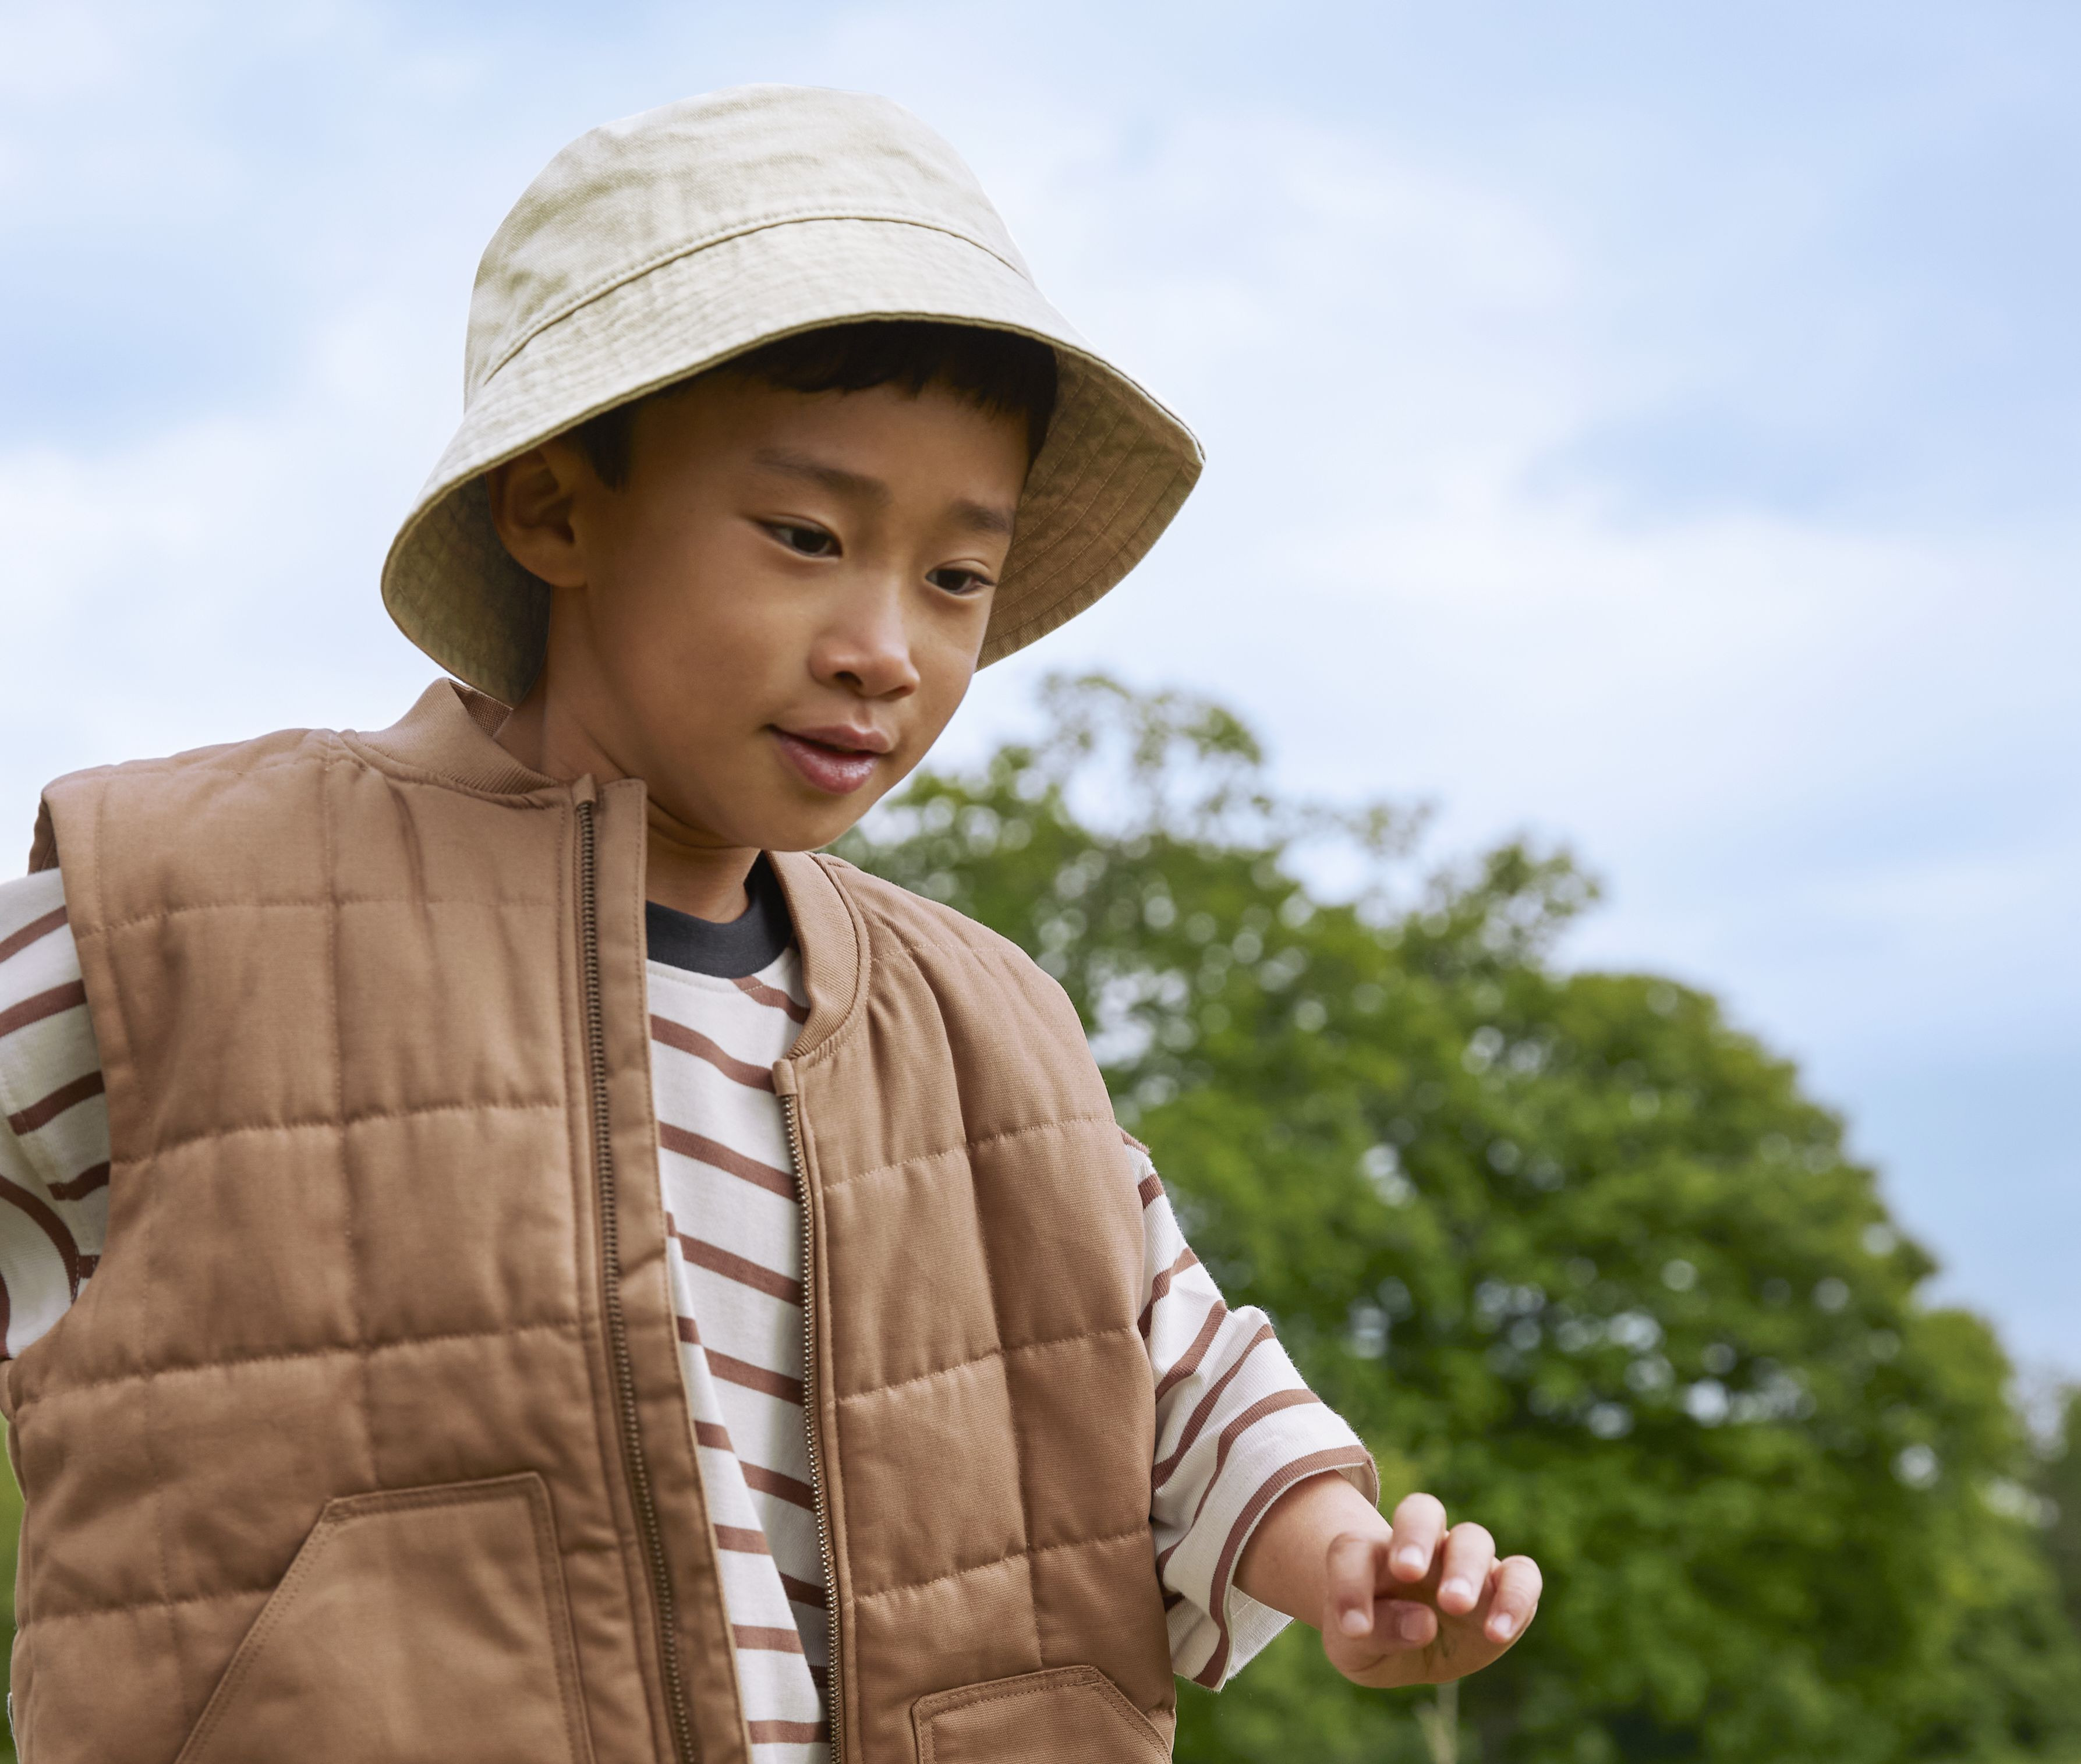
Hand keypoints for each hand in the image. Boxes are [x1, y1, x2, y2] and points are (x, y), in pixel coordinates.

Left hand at [1320, 1492, 1540, 1688]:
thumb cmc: (1372, 1638)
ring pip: (1472, 1538)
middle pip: (1421, 1511)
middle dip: (1415, 1537)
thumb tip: (1424, 1622)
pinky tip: (1497, 1632)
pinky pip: (1522, 1575)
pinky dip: (1515, 1596)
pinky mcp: (1501, 1587)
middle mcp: (1420, 1547)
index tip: (1353, 1629)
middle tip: (1408, 1572)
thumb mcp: (1357, 1650)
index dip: (1349, 1584)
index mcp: (1371, 1555)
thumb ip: (1378, 1633)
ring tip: (1455, 1606)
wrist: (1402, 1650)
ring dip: (1464, 1568)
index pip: (1354, 1549)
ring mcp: (1462, 1563)